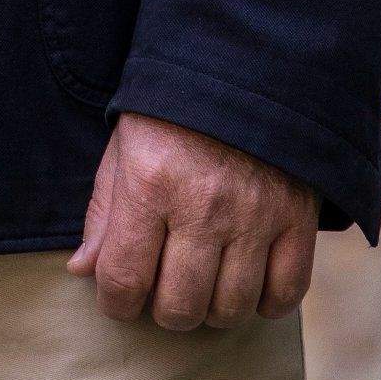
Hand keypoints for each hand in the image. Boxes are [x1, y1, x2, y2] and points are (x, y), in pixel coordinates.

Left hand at [71, 113, 316, 330]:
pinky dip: (267, 303)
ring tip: (205, 285)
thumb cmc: (171, 113)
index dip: (115, 302)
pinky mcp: (297, 219)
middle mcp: (202, 206)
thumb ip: (103, 213)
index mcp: (148, 184)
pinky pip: (286, 294)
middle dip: (164, 310)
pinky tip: (250, 284)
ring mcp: (254, 216)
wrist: (245, 69)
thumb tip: (82, 271)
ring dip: (213, 310)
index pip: (123, 280)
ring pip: (231, 310)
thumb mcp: (123, 148)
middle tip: (164, 289)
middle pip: (180, 307)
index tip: (120, 297)